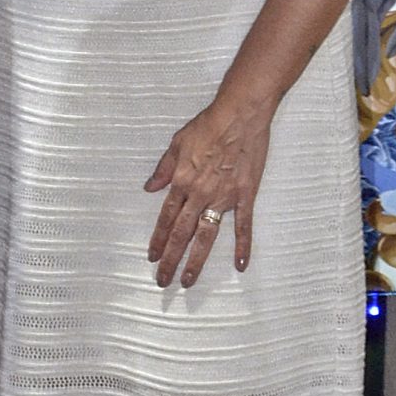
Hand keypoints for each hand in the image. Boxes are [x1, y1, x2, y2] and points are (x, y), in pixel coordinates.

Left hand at [144, 97, 273, 287]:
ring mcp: (223, 197)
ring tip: (188, 280)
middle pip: (182, 234)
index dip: (157, 240)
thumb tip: (150, 188)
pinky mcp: (245, 195)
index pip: (166, 218)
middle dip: (170, 259)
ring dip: (196, 260)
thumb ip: (164, 169)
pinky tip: (240, 265)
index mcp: (182, 181)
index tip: (152, 258)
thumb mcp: (177, 142)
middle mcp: (199, 194)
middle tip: (163, 281)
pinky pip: (243, 226)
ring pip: (207, 236)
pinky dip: (242, 247)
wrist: (240, 115)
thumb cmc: (208, 124)